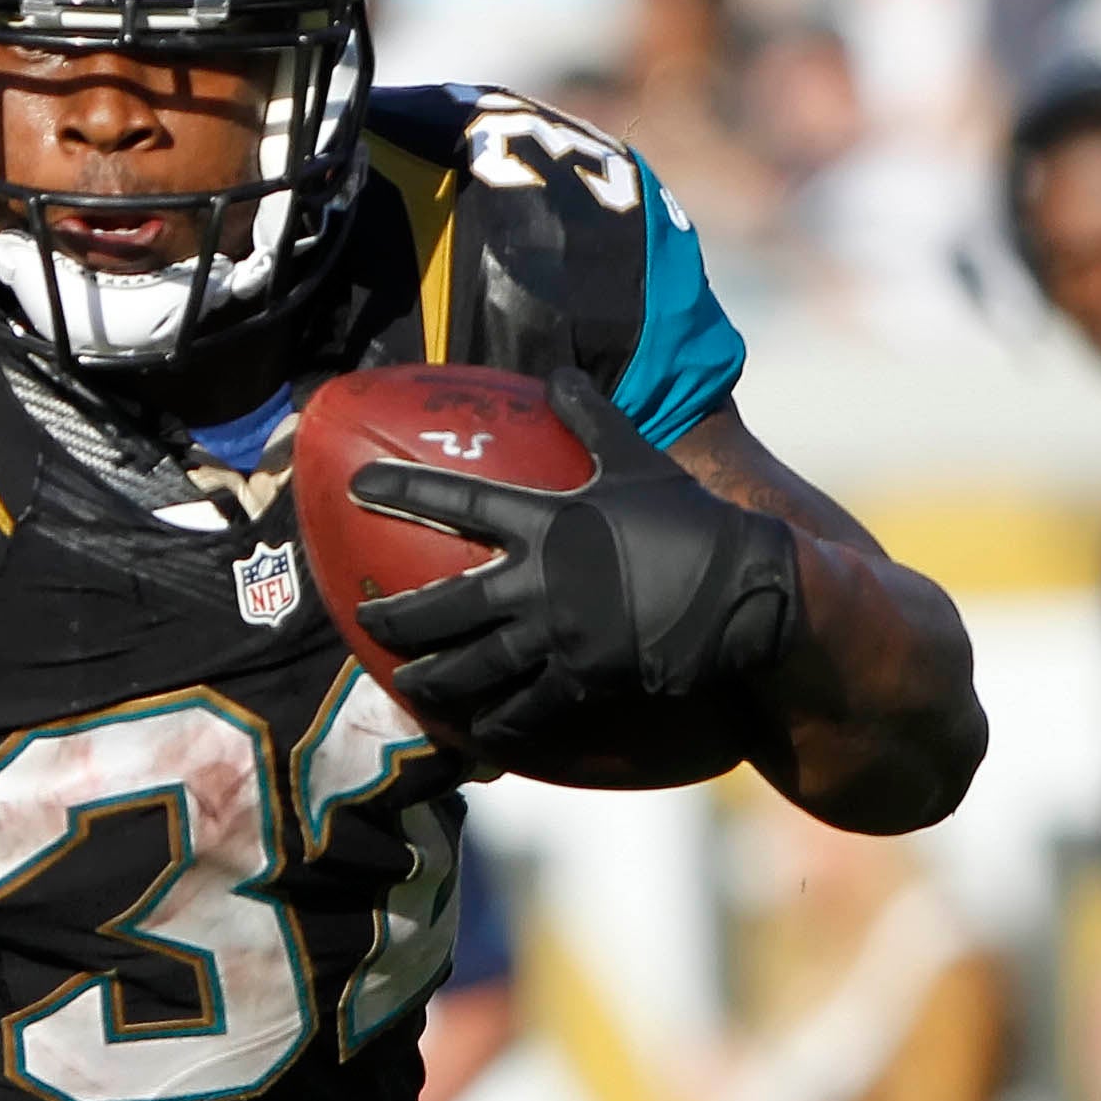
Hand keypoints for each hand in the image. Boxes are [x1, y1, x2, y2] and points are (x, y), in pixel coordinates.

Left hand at [351, 372, 799, 752]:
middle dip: (392, 615)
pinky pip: (524, 710)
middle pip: (442, 604)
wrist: (744, 591)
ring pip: (471, 668)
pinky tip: (473, 733)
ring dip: (428, 678)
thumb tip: (560, 368)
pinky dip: (493, 725)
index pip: (458, 500)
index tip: (357, 484)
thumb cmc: (690, 521)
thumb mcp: (638, 459)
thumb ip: (591, 418)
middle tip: (362, 616)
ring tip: (404, 682)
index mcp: (547, 523)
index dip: (404, 490)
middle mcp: (540, 583)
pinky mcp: (583, 682)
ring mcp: (558, 639)